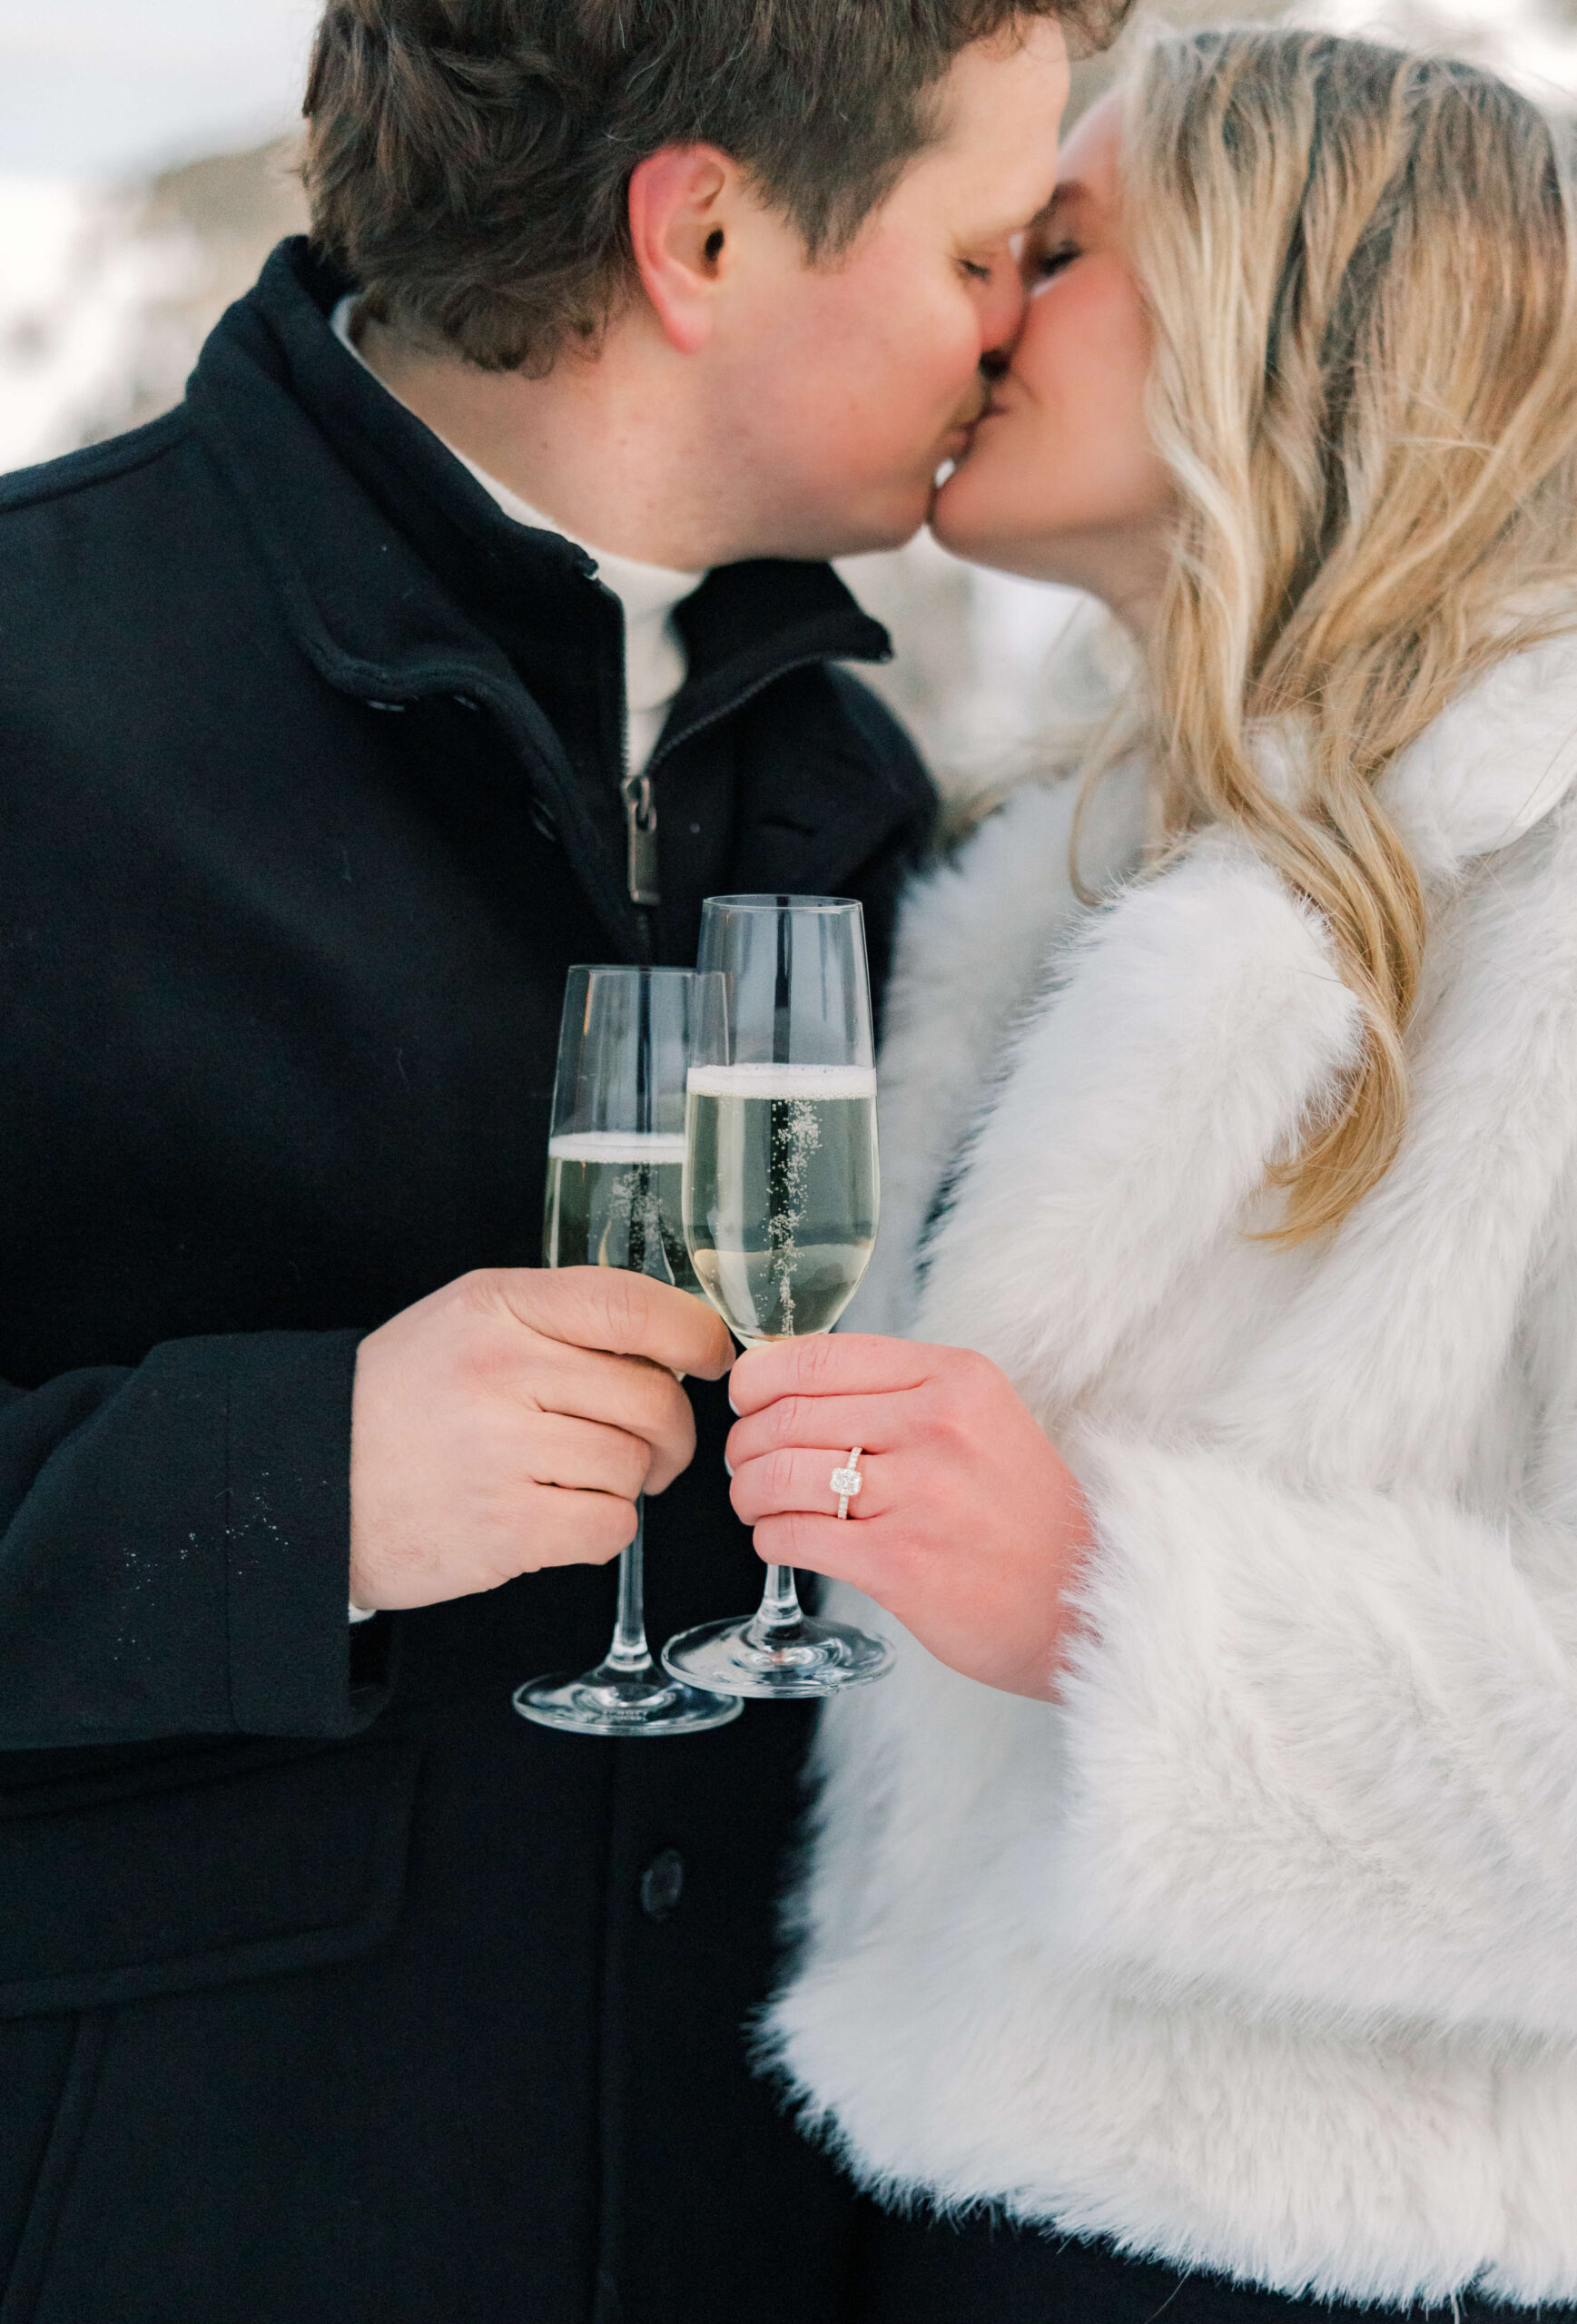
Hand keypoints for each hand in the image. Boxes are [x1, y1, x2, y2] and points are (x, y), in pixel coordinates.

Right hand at [349, 1266, 733, 1609]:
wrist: (310, 1483)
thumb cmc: (403, 1399)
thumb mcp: (468, 1322)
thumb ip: (561, 1319)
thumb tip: (673, 1343)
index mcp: (498, 1306)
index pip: (632, 1306)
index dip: (695, 1334)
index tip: (710, 1358)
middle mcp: (500, 1371)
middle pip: (652, 1399)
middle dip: (673, 1431)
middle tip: (656, 1445)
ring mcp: (500, 1453)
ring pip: (635, 1465)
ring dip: (632, 1480)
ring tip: (586, 1476)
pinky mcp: (504, 1530)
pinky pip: (611, 1527)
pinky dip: (605, 1527)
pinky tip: (565, 1513)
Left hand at [725, 1334, 1090, 1699]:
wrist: (1085, 1599)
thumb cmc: (1020, 1511)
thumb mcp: (980, 1418)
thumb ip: (900, 1393)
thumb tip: (790, 1382)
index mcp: (955, 1377)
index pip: (818, 1355)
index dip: (759, 1378)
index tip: (746, 1398)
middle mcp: (936, 1425)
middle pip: (787, 1415)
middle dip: (746, 1442)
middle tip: (746, 1462)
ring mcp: (917, 1494)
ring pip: (778, 1474)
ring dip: (749, 1492)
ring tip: (756, 1503)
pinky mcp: (897, 1562)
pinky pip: (792, 1535)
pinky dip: (769, 1538)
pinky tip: (780, 1540)